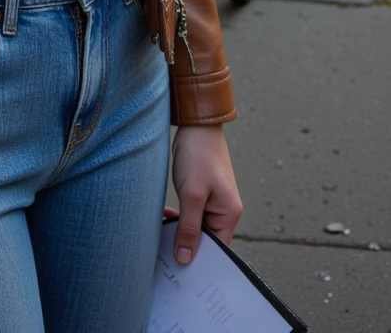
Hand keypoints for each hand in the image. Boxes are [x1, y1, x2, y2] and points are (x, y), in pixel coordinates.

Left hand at [171, 125, 242, 264]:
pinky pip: (191, 215)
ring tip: (161, 234)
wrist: (196, 124)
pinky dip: (179, 218)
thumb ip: (189, 228)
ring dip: (180, 231)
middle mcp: (224, 211)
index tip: (177, 267)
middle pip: (206, 241)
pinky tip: (164, 217)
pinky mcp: (202, 194)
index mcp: (229, 213)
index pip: (217, 249)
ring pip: (196, 228)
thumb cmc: (199, 155)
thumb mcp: (192, 194)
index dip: (199, 260)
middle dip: (187, 246)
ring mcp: (214, 202)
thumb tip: (186, 259)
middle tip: (164, 252)